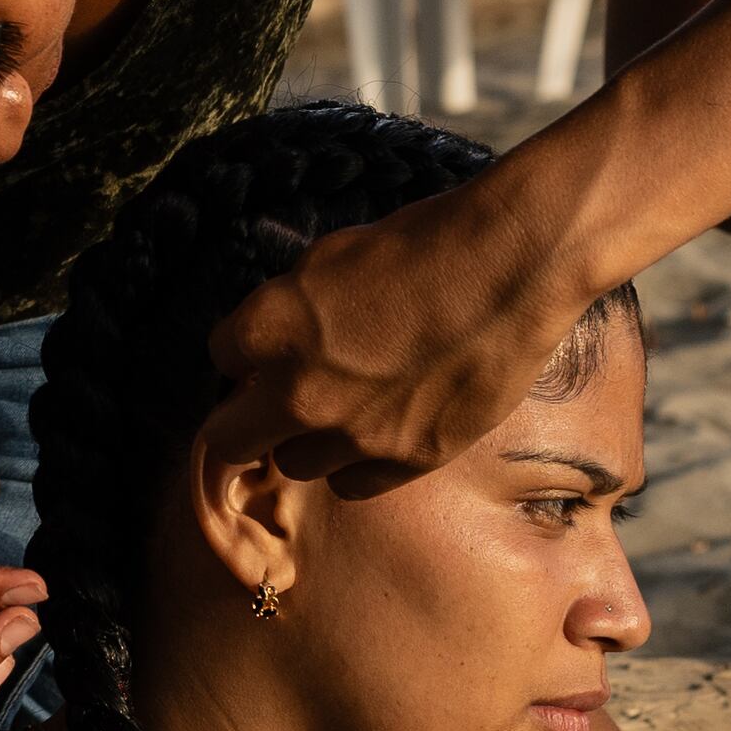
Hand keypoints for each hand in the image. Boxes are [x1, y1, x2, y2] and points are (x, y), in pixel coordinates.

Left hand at [203, 179, 574, 493]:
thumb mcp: (328, 258)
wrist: (511, 267)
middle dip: (246, 417)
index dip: (242, 353)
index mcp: (272, 328)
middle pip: (231, 438)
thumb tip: (271, 344)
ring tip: (338, 411)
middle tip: (270, 402)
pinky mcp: (408, 458)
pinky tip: (375, 433)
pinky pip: (352, 484)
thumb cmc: (422, 245)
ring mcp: (354, 432)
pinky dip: (354, 464)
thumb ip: (287, 311)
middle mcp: (300, 390)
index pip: (220, 357)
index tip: (263, 350)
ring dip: (304, 440)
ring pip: (293, 465)